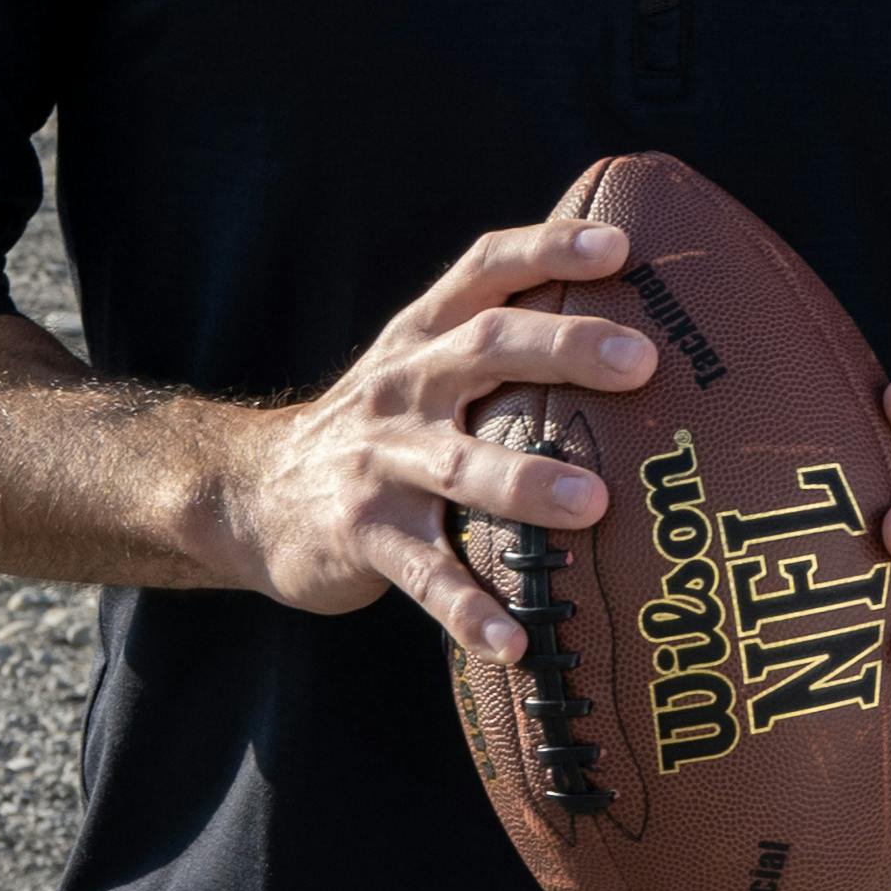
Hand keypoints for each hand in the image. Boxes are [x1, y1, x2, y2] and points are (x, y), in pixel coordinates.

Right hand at [200, 220, 653, 642]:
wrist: (248, 494)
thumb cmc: (378, 426)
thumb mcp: (417, 363)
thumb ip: (496, 340)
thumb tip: (633, 328)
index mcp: (424, 334)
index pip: (486, 269)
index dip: (550, 248)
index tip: (621, 247)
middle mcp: (404, 385)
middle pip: (485, 347)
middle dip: (563, 349)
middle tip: (642, 362)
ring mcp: (380, 461)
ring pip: (458, 465)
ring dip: (527, 483)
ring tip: (595, 504)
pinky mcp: (361, 535)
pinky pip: (424, 576)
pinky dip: (469, 609)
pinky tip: (516, 643)